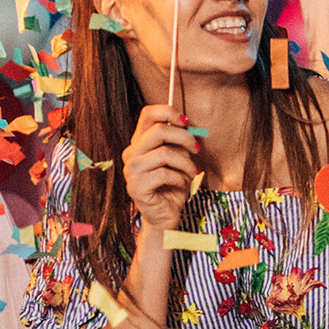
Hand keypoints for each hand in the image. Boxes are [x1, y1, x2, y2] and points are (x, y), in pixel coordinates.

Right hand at [121, 104, 200, 233]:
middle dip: (184, 138)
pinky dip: (180, 179)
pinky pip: (165, 174)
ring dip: (185, 163)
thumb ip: (177, 141)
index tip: (186, 122)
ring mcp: (131, 170)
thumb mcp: (177, 158)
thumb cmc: (172, 186)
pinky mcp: (136, 186)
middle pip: (159, 130)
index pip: (148, 114)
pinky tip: (182, 185)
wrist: (165, 216)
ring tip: (191, 173)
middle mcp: (131, 153)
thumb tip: (187, 124)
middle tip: (196, 150)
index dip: (169, 112)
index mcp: (139, 143)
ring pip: (165, 153)